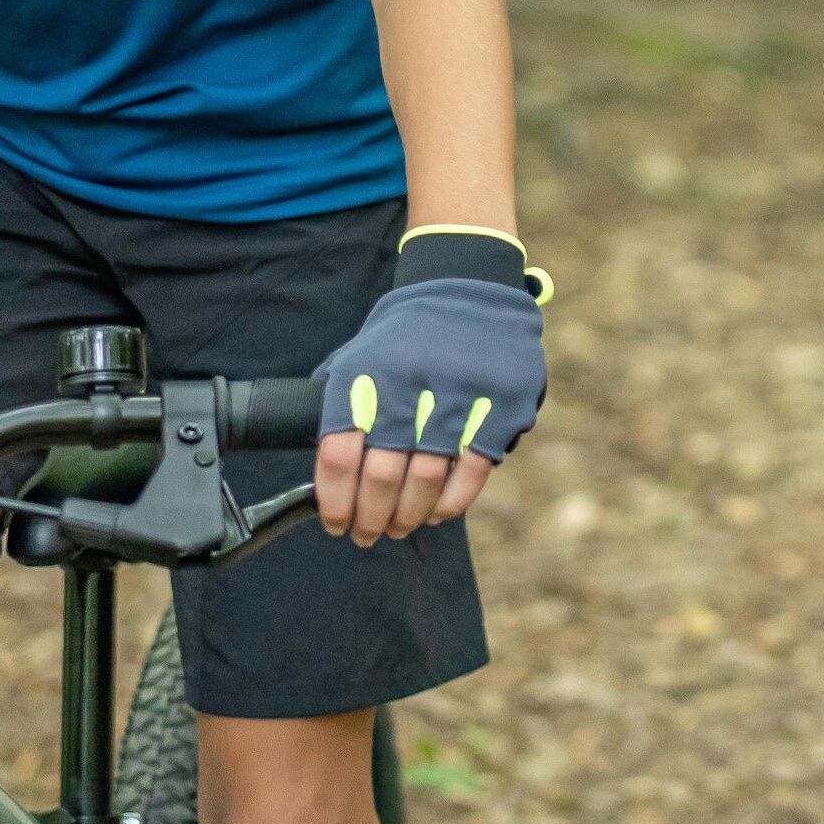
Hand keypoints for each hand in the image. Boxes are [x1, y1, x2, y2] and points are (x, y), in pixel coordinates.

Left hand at [311, 265, 547, 549]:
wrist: (469, 288)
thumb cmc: (406, 336)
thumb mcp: (358, 356)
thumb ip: (340, 407)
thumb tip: (324, 474)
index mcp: (364, 375)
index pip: (338, 454)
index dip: (334, 500)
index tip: (334, 522)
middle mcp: (406, 385)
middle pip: (380, 477)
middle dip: (370, 518)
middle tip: (367, 535)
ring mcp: (456, 394)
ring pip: (424, 480)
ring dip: (408, 516)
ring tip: (398, 527)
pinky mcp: (500, 404)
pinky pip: (471, 471)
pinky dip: (451, 502)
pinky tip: (436, 512)